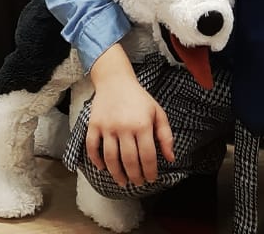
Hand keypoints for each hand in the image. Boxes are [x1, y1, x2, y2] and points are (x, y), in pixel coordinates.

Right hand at [85, 45, 174, 187]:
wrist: (115, 80)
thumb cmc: (139, 98)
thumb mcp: (158, 112)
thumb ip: (165, 136)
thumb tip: (170, 158)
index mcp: (142, 124)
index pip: (147, 156)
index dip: (150, 172)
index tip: (151, 179)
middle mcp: (124, 127)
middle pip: (129, 160)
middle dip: (135, 176)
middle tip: (137, 182)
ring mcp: (107, 126)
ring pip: (110, 158)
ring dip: (116, 174)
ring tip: (122, 181)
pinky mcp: (94, 124)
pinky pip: (92, 146)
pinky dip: (96, 160)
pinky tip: (102, 168)